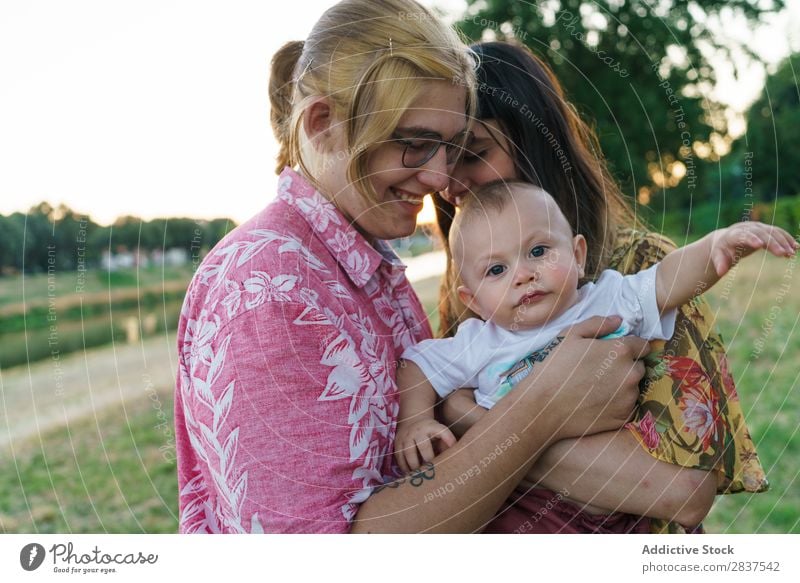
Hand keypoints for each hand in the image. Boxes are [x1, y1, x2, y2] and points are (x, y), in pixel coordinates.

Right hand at [394, 419, 456, 472]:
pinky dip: (405, 469)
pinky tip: (411, 476)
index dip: (449, 440)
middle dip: (429, 462)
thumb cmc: (432, 432)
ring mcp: (406, 437)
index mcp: (432, 427)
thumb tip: (456, 461)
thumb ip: (448, 444)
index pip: (442, 432)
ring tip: (422, 478)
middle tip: (434, 474)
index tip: (454, 451)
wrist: (412, 420)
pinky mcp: (397, 443)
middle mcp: (418, 431)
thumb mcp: (441, 433)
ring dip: (416, 468)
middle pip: (424, 447)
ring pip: (409, 455)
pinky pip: (400, 458)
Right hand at [513, 316, 648, 439]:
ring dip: (622, 386)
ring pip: (633, 388)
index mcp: (621, 351)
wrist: (544, 407)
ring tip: (597, 389)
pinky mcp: (624, 417)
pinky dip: (617, 403)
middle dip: (626, 367)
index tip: (615, 353)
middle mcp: (632, 374)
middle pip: (639, 367)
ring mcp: (629, 398)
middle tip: (602, 372)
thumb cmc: (554, 367)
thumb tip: (618, 321)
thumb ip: (597, 324)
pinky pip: (627, 406)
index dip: (629, 347)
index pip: (642, 346)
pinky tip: (597, 403)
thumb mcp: (570, 336)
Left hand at [710, 221, 797, 275]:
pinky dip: (787, 239)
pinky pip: (778, 232)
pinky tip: (796, 247)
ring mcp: (757, 227)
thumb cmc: (722, 250)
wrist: (726, 238)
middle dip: (773, 243)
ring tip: (792, 253)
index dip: (751, 239)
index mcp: (734, 234)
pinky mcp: (765, 229)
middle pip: (762, 234)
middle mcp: (747, 228)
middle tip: (784, 254)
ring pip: (772, 232)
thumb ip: (720, 263)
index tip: (760, 245)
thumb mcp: (718, 256)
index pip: (743, 235)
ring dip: (784, 242)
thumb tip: (721, 272)